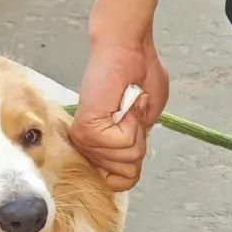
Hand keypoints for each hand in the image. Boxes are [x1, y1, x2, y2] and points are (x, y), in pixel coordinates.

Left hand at [70, 32, 169, 191]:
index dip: (135, 162)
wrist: (128, 49)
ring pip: (126, 159)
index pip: (119, 182)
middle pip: (127, 172)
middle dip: (140, 142)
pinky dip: (131, 123)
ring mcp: (86, 140)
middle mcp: (88, 147)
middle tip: (132, 112)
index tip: (135, 131)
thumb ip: (137, 145)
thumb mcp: (146, 120)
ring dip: (136, 130)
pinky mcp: (86, 131)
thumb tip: (133, 163)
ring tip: (126, 106)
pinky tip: (122, 105)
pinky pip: (121, 144)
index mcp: (100, 146)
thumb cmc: (139, 75)